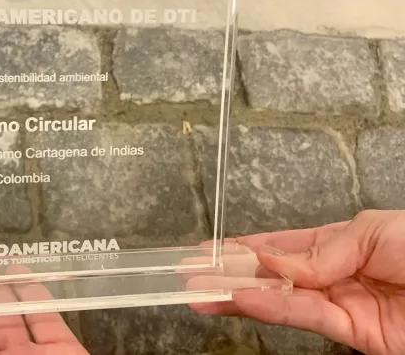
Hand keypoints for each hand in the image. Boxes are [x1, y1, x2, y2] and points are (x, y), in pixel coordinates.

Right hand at [191, 210, 404, 354]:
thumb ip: (323, 249)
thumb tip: (277, 264)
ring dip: (239, 296)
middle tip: (190, 275)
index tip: (211, 249)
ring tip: (201, 294)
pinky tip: (245, 300)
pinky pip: (306, 318)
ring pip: (281, 300)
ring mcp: (343, 305)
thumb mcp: (374, 230)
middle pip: (273, 276)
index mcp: (343, 244)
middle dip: (231, 274)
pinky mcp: (355, 335)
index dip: (246, 247)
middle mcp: (336, 275)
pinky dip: (273, 309)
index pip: (283, 247)